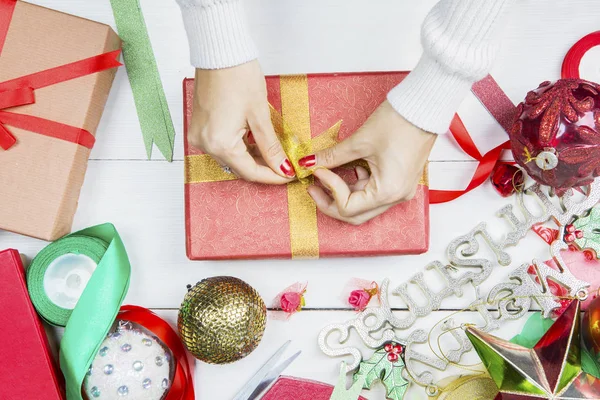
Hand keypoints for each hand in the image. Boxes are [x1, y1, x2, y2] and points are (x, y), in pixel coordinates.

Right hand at [188, 60, 293, 183]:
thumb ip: (270, 147)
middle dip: (263, 167)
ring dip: (252, 157)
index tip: (289, 175)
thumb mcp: (260, 115)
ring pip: (231, 157)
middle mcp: (204, 144)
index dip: (272, 176)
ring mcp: (199, 135)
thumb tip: (282, 167)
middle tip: (285, 164)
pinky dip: (239, 146)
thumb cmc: (238, 76)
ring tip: (273, 152)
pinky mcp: (200, 127)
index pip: (249, 172)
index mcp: (219, 143)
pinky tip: (255, 141)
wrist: (220, 52)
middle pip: (239, 167)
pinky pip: (222, 145)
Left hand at [302, 101, 435, 224]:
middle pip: (356, 214)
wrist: (423, 108)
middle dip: (331, 202)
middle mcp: (396, 196)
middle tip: (313, 187)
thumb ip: (332, 157)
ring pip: (364, 205)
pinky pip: (373, 192)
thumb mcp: (359, 141)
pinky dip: (356, 185)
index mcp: (387, 191)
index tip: (318, 171)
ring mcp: (399, 190)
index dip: (329, 189)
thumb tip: (310, 163)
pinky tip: (347, 170)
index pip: (348, 207)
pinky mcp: (399, 181)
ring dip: (343, 194)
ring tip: (325, 176)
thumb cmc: (399, 122)